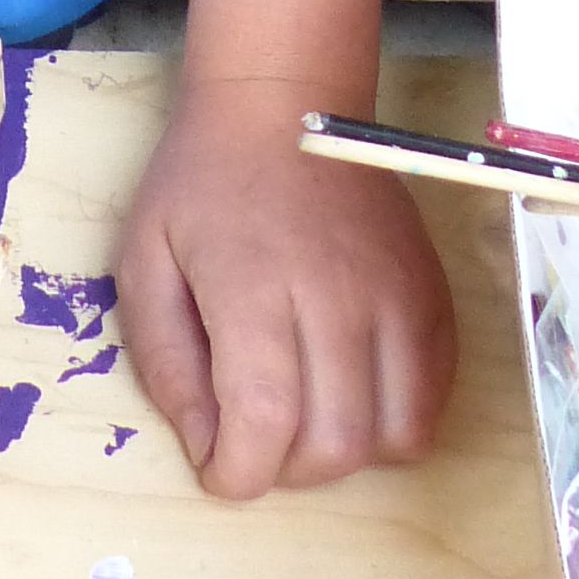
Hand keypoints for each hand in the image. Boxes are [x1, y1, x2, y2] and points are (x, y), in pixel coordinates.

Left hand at [115, 71, 456, 498]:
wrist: (284, 104)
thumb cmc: (201, 183)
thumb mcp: (145, 260)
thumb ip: (167, 362)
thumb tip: (208, 444)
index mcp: (254, 288)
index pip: (266, 424)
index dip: (238, 474)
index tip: (219, 468)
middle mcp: (336, 298)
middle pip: (334, 446)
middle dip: (285, 470)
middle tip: (254, 436)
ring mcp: (396, 298)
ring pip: (395, 437)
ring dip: (345, 453)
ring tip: (304, 417)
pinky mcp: (432, 296)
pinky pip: (433, 401)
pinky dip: (393, 422)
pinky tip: (350, 392)